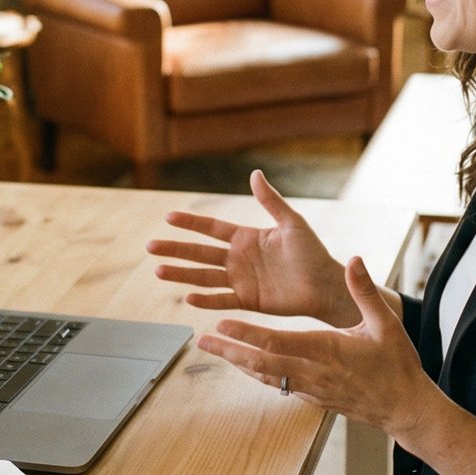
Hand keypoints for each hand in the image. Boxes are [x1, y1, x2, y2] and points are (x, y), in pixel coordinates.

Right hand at [147, 170, 356, 326]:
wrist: (326, 284)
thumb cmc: (313, 252)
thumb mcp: (291, 222)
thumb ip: (271, 201)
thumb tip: (255, 173)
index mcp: (246, 238)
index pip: (211, 228)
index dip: (190, 223)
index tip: (168, 218)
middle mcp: (239, 259)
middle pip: (200, 253)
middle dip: (175, 249)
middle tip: (150, 246)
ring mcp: (241, 280)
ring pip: (204, 276)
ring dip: (181, 274)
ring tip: (158, 270)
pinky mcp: (248, 300)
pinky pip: (222, 299)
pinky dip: (205, 300)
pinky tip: (187, 297)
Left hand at [199, 255, 445, 440]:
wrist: (403, 408)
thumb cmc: (396, 365)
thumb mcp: (385, 324)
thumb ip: (365, 292)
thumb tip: (354, 260)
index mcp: (326, 350)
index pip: (277, 342)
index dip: (247, 333)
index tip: (223, 322)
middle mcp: (312, 372)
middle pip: (260, 362)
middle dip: (229, 350)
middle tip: (201, 339)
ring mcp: (310, 389)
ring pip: (264, 376)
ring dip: (237, 363)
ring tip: (214, 350)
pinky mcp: (312, 398)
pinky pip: (277, 384)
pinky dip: (256, 373)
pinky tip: (245, 365)